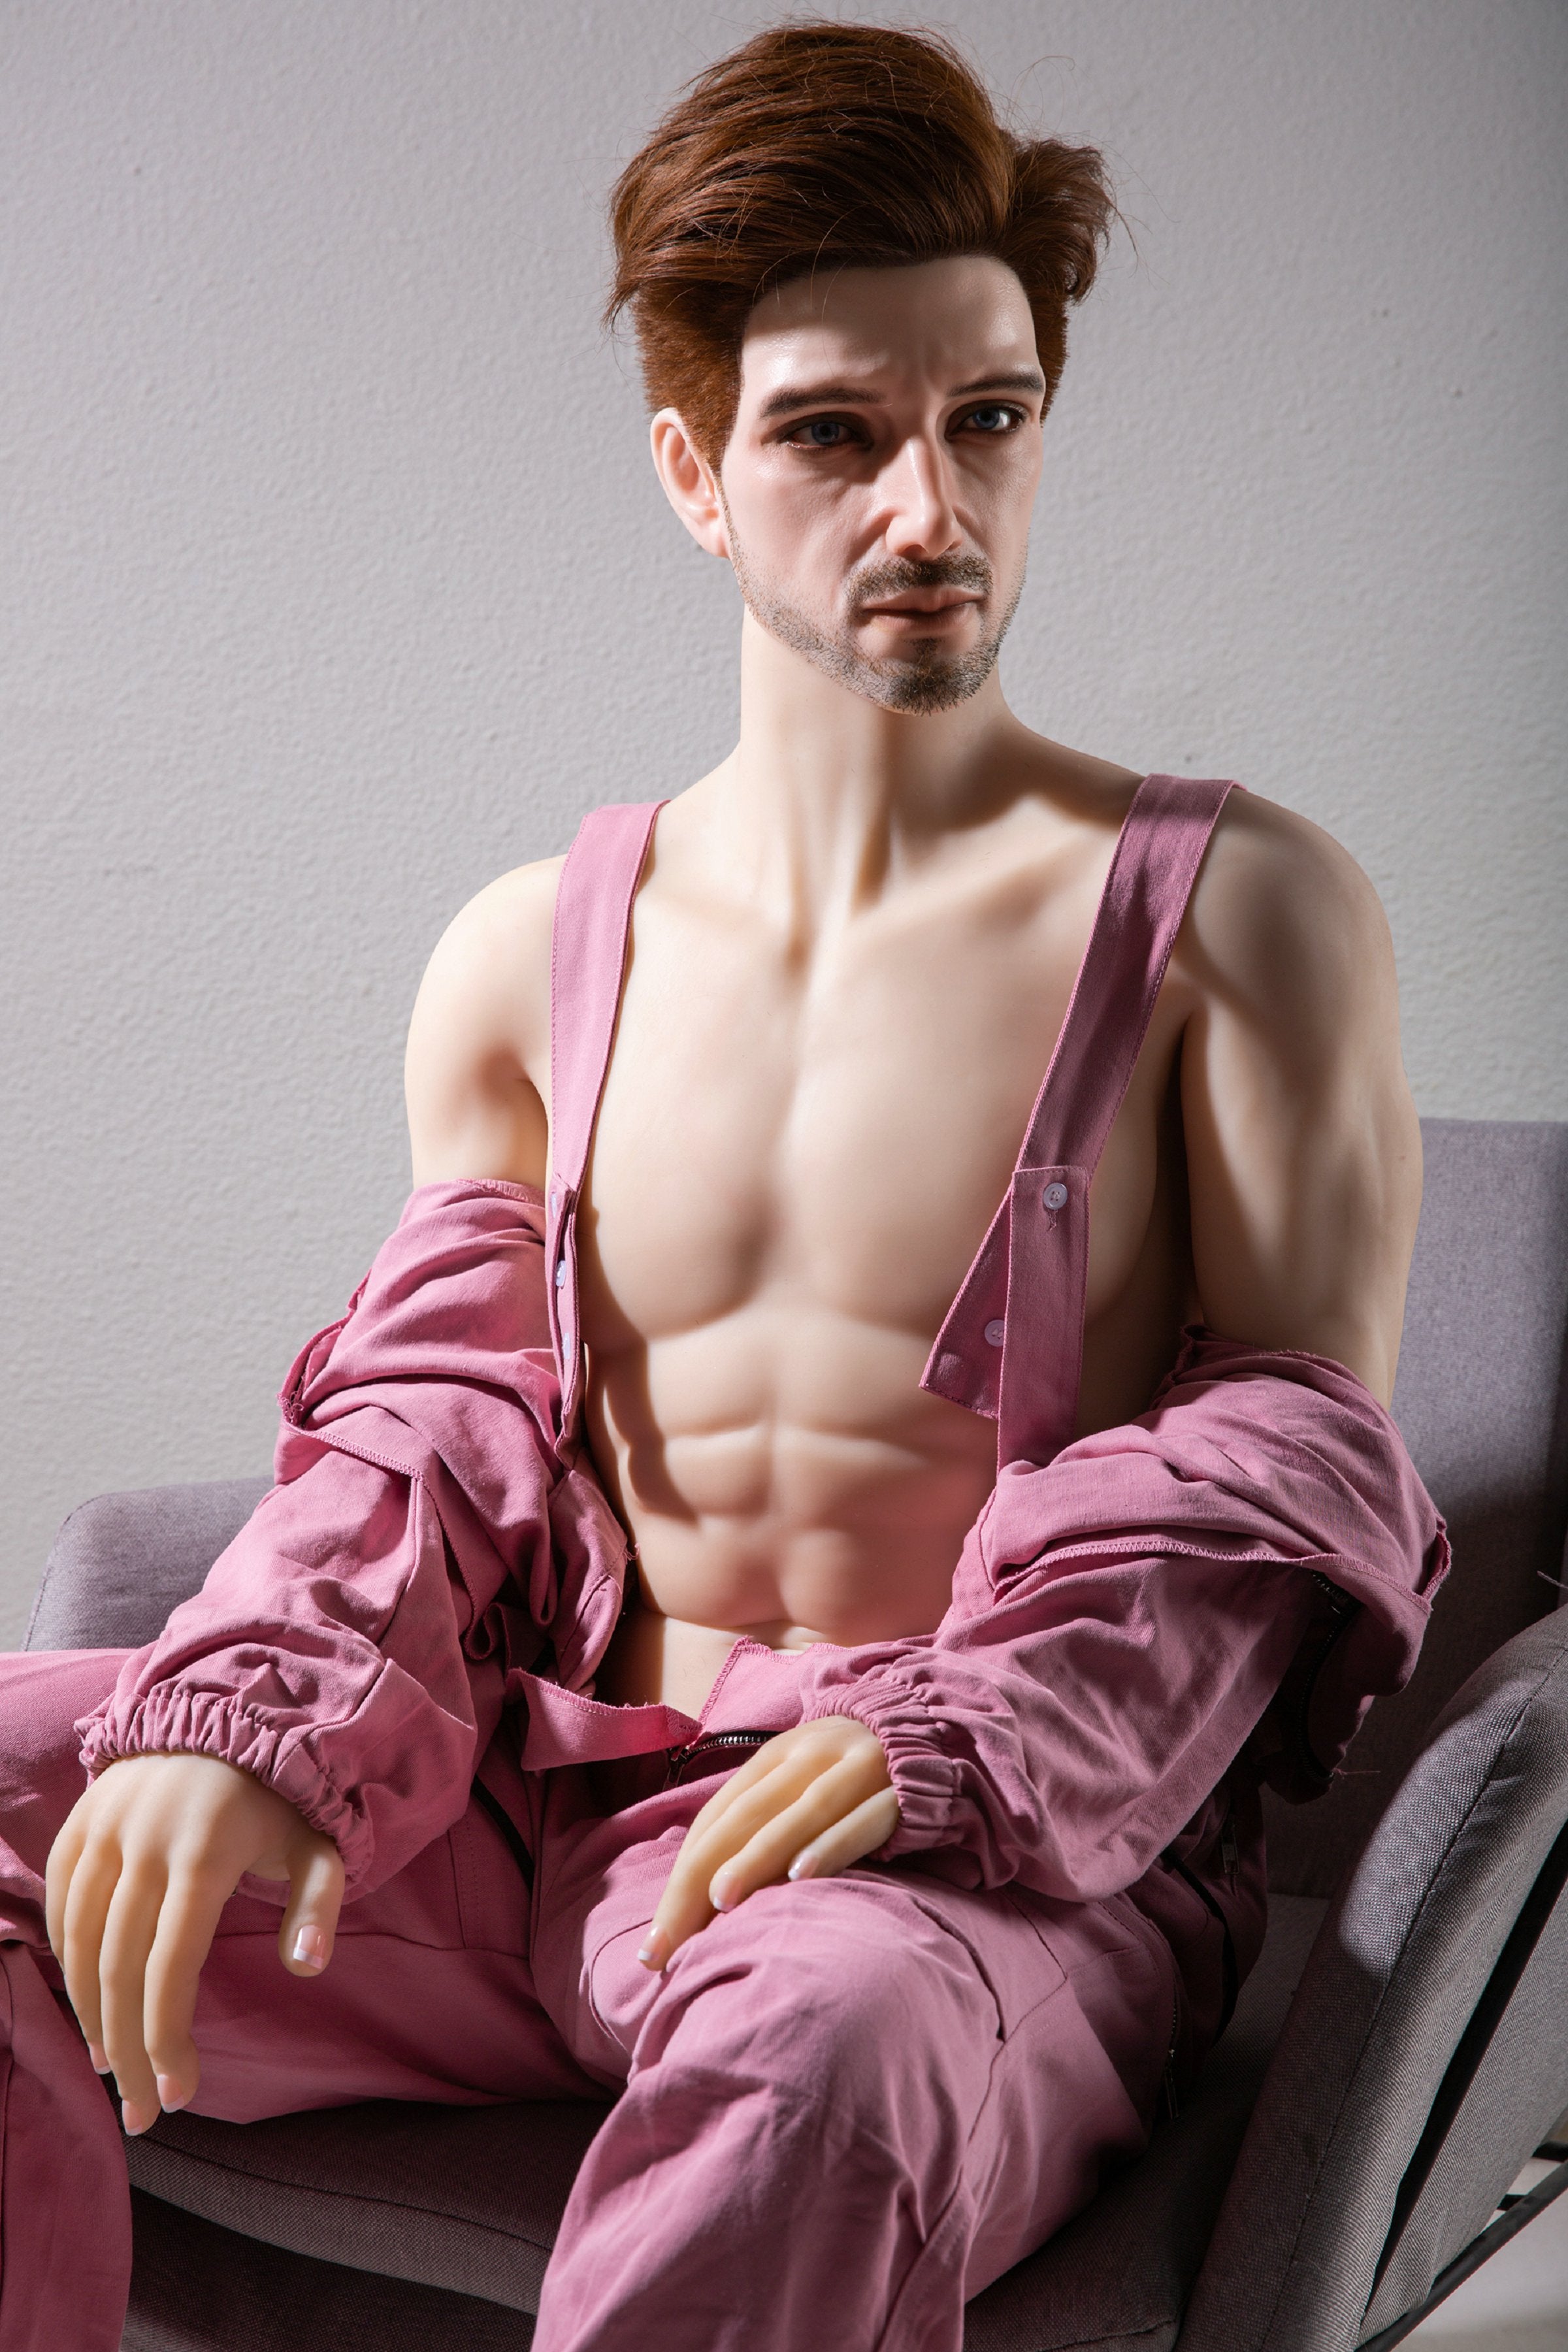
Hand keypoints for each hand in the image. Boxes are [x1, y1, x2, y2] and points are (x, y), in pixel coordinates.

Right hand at [44, 1753, 343, 2134]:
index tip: (177, 2095)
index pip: (170, 1966)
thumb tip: (307, 1965)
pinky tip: (89, 2011)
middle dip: (128, 2049)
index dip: (166, 2036)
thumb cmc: (277, 1796)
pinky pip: (60, 1911)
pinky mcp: (78, 1829)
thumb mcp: (318, 1841)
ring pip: (79, 1947)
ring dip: (91, 2019)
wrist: (220, 1715)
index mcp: (203, 1853)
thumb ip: (319, 1902)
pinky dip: (68, 1968)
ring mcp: (102, 1834)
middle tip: (142, 2111)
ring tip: (114, 2071)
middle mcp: (141, 1845)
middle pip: (118, 1969)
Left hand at [638, 1715, 898, 1971]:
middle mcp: (811, 1752)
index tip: (656, 1940)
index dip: (682, 1874)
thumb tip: (704, 1892)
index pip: (719, 1816)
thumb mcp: (806, 1782)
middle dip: (699, 1879)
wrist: (943, 1732)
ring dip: (757, 1856)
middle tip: (667, 1941)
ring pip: (797, 1814)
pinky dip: (830, 1846)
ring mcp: (857, 1767)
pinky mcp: (900, 1790)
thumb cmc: (860, 1777)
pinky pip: (861, 1820)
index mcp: (779, 1755)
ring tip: (719, 1901)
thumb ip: (765, 1820)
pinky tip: (803, 1876)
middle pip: (744, 1817)